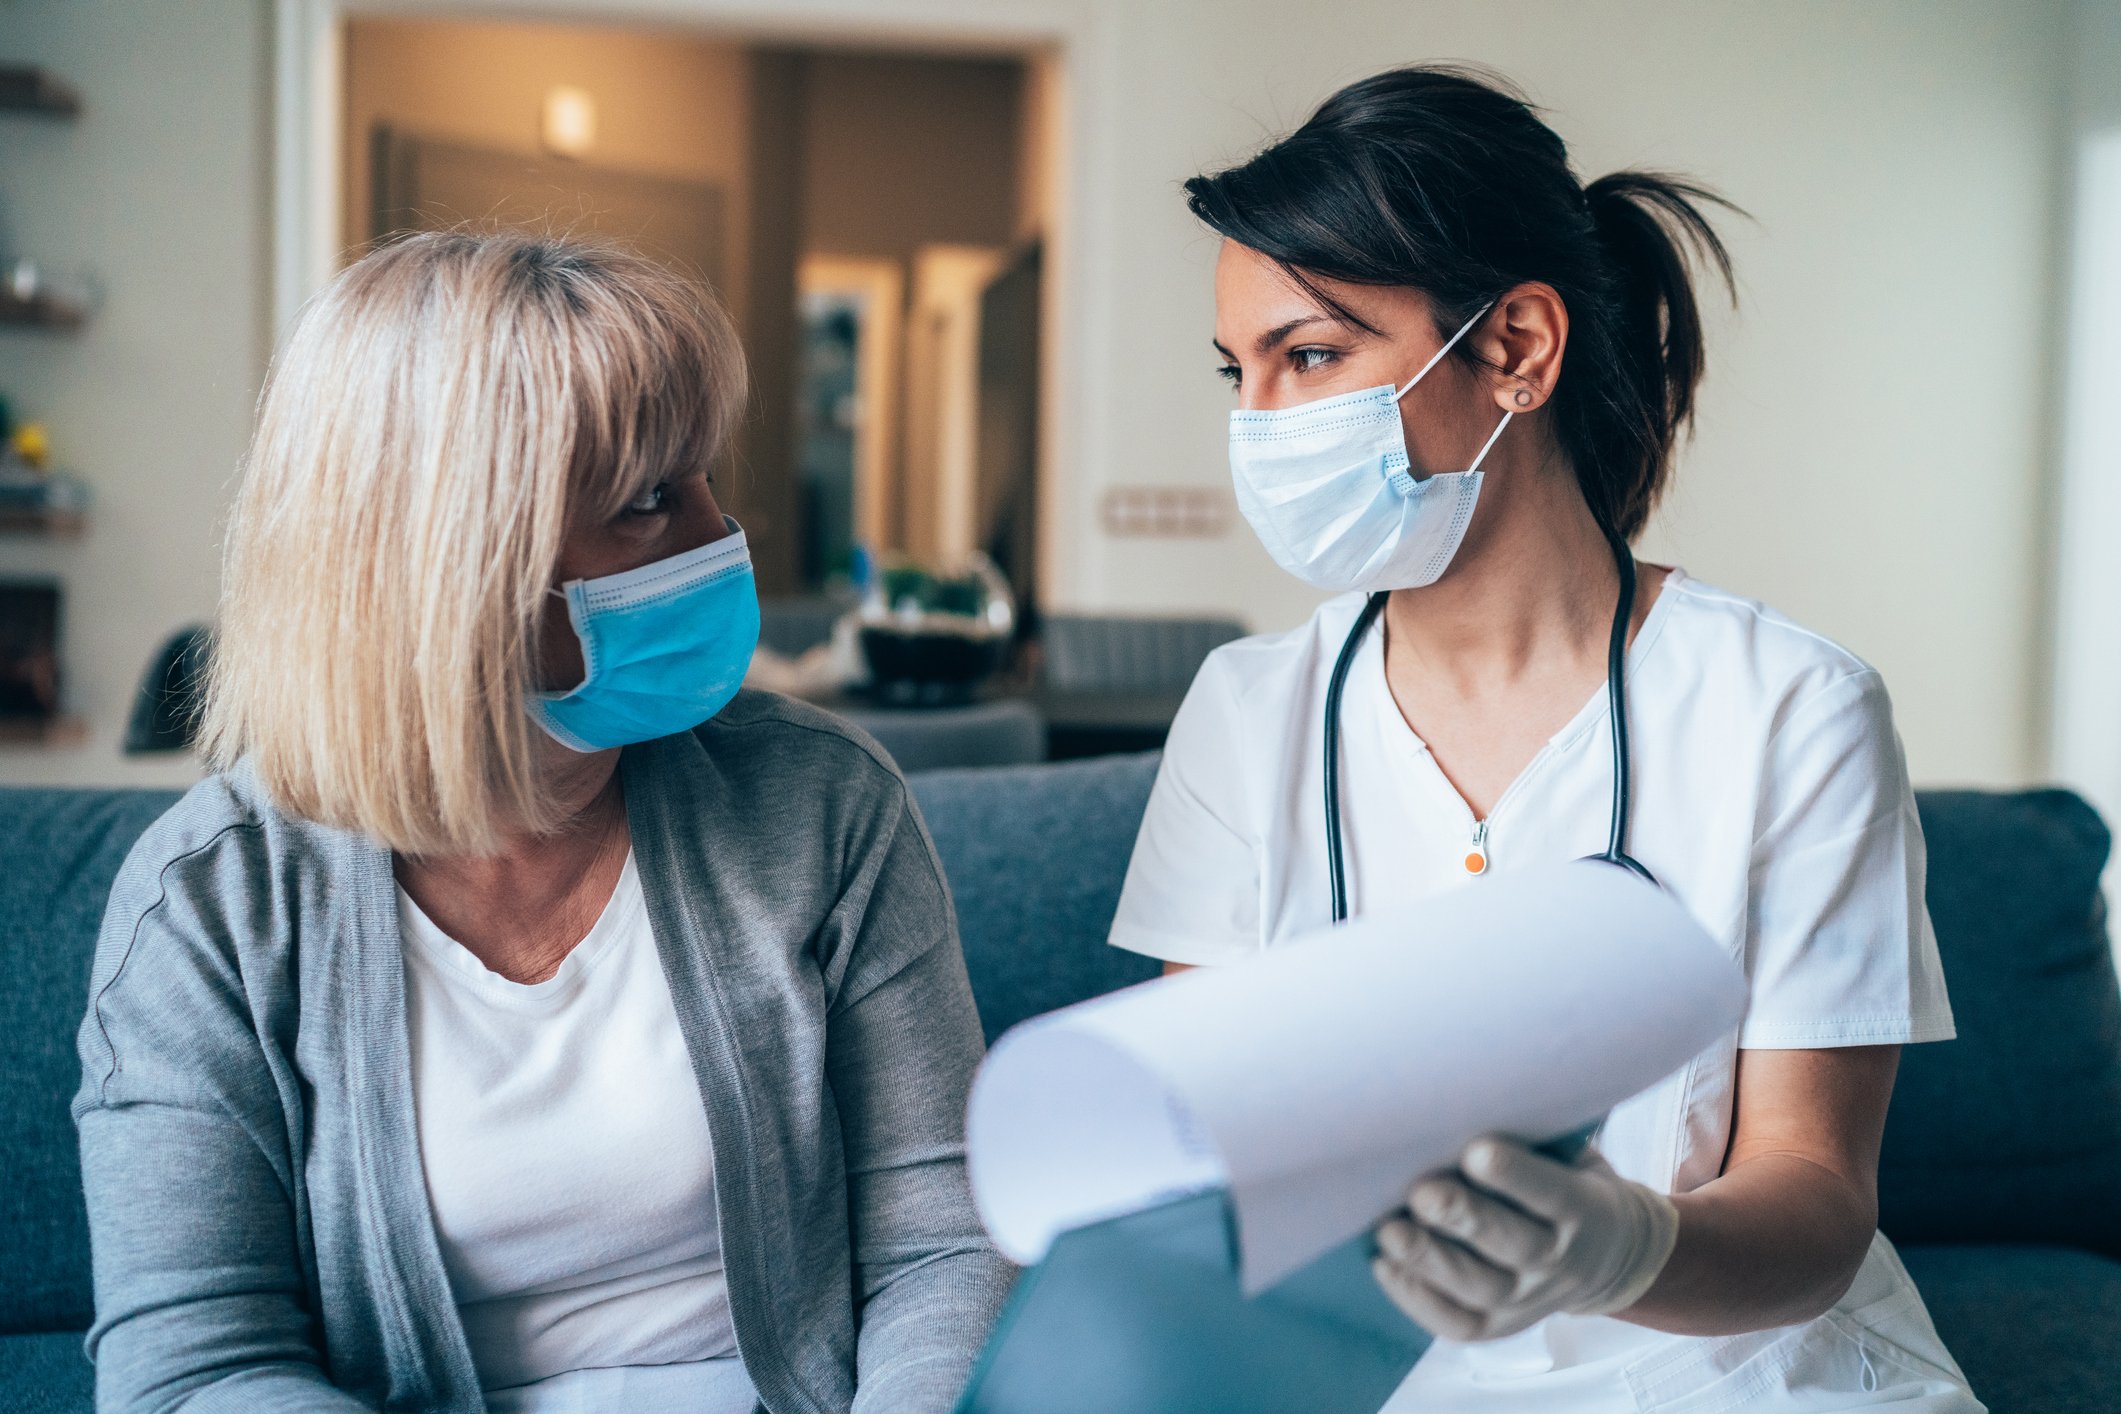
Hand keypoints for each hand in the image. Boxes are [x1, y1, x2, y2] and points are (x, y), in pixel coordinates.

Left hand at [1371, 1135, 1678, 1341]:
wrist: (1606, 1252)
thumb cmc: (1563, 1179)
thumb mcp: (1568, 1154)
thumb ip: (1529, 1140)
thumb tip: (1457, 1104)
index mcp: (1585, 1209)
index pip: (1552, 1193)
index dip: (1515, 1175)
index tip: (1475, 1150)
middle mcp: (1561, 1261)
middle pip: (1513, 1246)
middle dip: (1463, 1218)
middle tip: (1421, 1192)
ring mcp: (1531, 1300)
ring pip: (1480, 1290)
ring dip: (1429, 1261)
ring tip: (1389, 1231)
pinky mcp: (1501, 1325)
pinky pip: (1459, 1323)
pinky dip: (1417, 1298)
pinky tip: (1385, 1265)